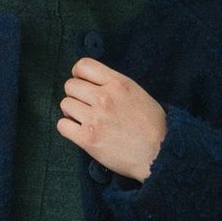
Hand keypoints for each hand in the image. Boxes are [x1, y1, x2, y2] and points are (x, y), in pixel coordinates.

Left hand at [57, 57, 167, 182]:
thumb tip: (97, 86)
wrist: (159, 155)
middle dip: (75, 95)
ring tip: (83, 120)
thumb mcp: (139, 94)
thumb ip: (117, 87)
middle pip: (70, 85)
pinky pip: (63, 126)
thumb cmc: (154, 127)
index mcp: (118, 83)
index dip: (78, 74)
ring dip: (71, 112)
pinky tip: (78, 132)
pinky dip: (67, 128)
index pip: (83, 66)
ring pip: (65, 104)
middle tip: (83, 106)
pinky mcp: (88, 139)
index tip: (82, 84)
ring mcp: (94, 119)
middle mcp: (104, 97)